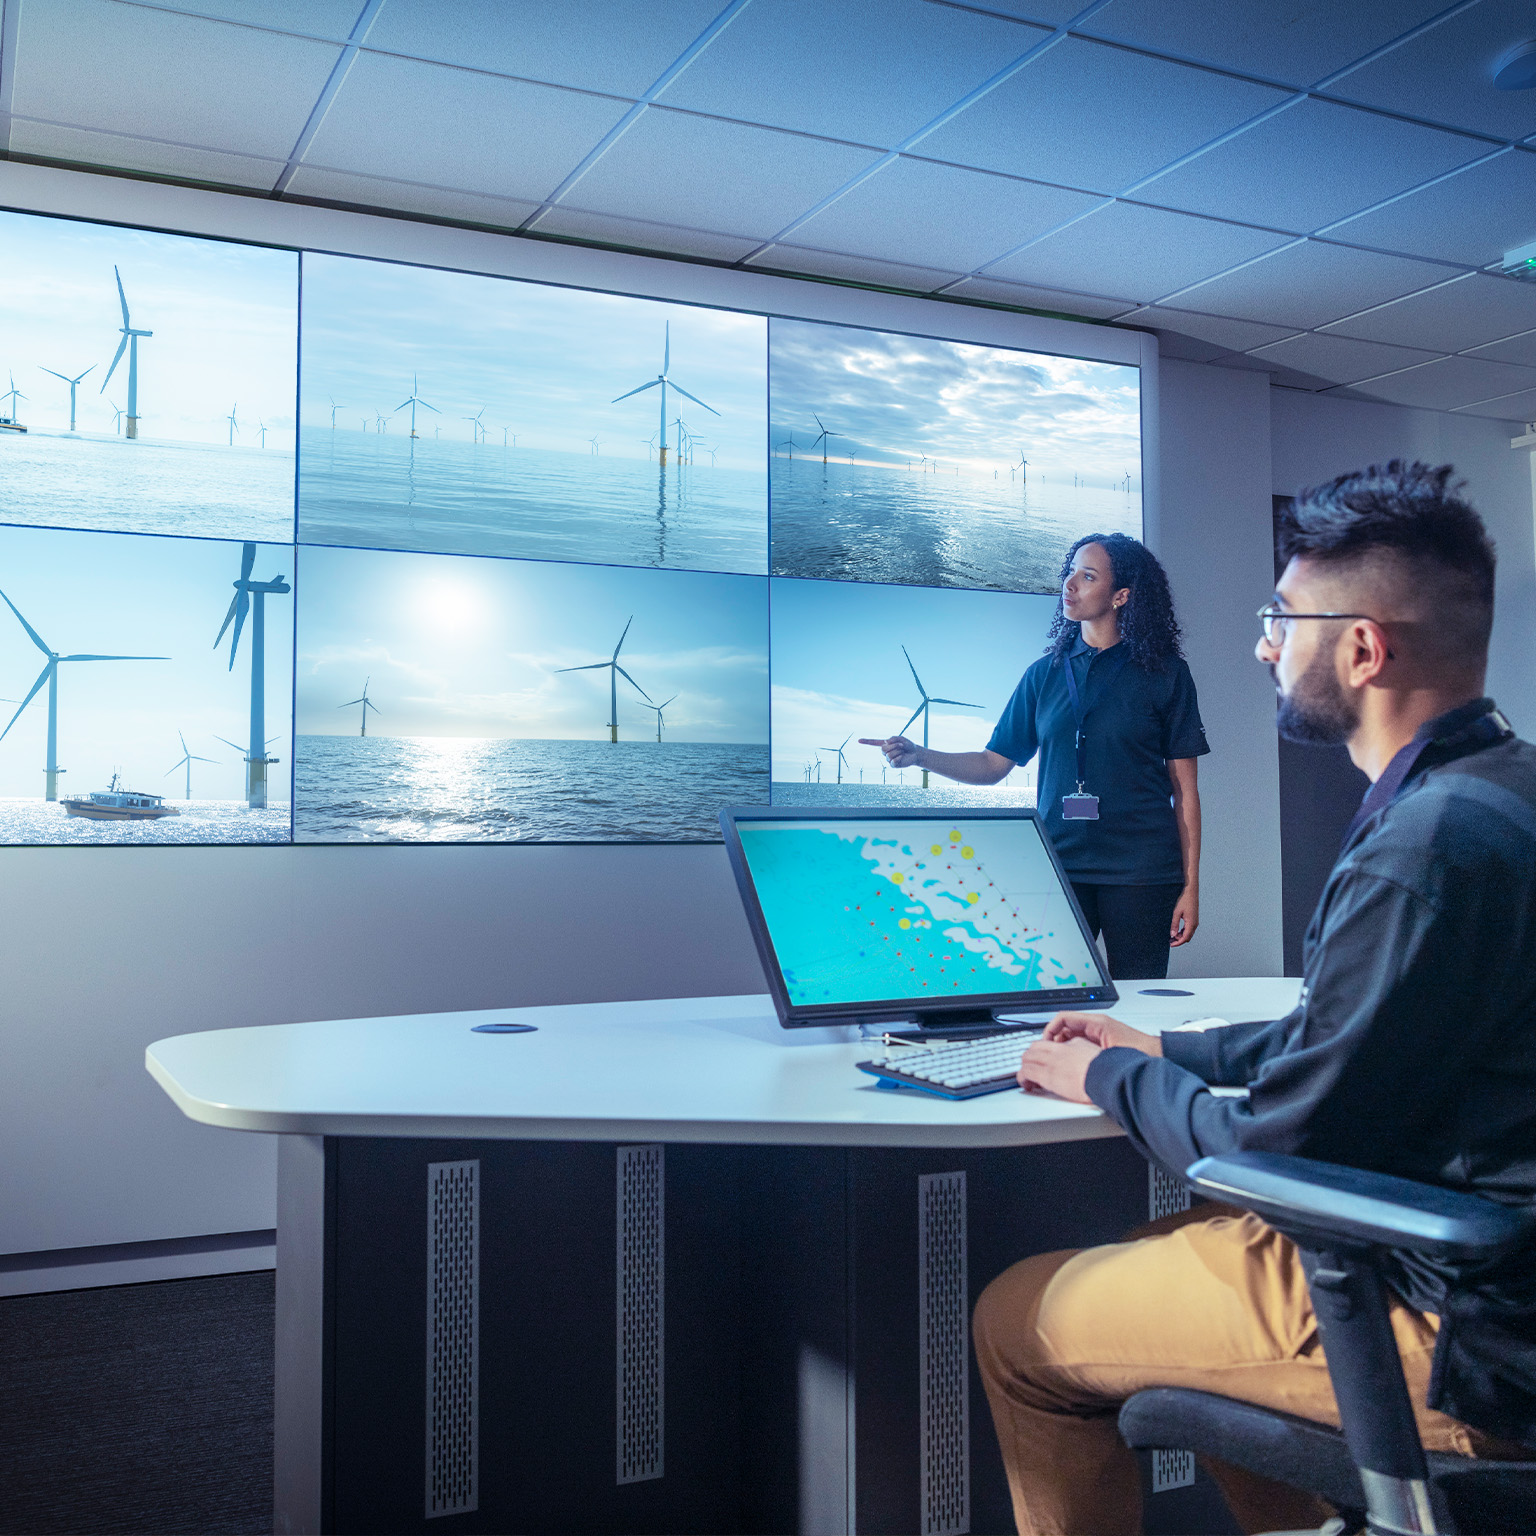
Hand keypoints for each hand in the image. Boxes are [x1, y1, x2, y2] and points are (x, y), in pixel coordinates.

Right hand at [858, 734, 923, 768]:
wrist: (916, 753)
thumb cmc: (908, 745)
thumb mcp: (901, 739)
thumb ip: (893, 738)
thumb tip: (885, 741)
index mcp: (886, 745)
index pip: (874, 743)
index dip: (866, 742)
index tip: (858, 740)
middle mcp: (886, 752)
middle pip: (883, 749)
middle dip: (893, 746)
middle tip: (901, 745)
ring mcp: (889, 759)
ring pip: (889, 755)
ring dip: (898, 751)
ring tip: (903, 751)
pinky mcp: (893, 765)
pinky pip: (893, 761)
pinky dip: (899, 758)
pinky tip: (902, 757)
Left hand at [1016, 1037, 1100, 1102]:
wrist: (1107, 1078)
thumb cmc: (1108, 1071)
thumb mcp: (1096, 1054)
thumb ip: (1085, 1052)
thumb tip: (1082, 1057)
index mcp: (1072, 1044)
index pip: (1048, 1043)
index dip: (1040, 1051)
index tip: (1040, 1060)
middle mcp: (1059, 1051)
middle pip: (1033, 1048)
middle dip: (1029, 1058)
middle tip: (1030, 1068)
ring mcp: (1051, 1062)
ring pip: (1027, 1059)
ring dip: (1024, 1068)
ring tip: (1026, 1079)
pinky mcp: (1047, 1076)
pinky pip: (1026, 1072)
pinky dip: (1022, 1078)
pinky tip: (1027, 1085)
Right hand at [1042, 1011, 1161, 1055]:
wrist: (1159, 1056)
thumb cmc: (1141, 1051)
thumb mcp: (1110, 1049)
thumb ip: (1089, 1047)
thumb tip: (1068, 1051)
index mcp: (1096, 1022)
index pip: (1063, 1018)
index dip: (1050, 1030)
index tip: (1045, 1043)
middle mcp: (1096, 1026)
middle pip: (1064, 1028)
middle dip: (1053, 1040)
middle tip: (1048, 1055)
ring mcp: (1098, 1034)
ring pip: (1071, 1037)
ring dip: (1062, 1047)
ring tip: (1057, 1061)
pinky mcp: (1102, 1044)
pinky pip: (1080, 1045)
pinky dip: (1072, 1052)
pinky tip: (1072, 1064)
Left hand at [1170, 886, 1198, 946]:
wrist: (1191, 892)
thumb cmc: (1183, 901)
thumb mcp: (1176, 912)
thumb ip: (1174, 924)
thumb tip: (1172, 935)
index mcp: (1191, 924)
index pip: (1185, 938)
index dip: (1178, 943)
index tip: (1170, 945)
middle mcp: (1195, 924)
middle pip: (1187, 937)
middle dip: (1179, 941)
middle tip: (1169, 942)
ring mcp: (1195, 922)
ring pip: (1188, 933)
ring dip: (1180, 936)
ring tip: (1171, 937)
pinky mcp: (1193, 919)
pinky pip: (1188, 929)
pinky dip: (1182, 932)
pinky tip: (1176, 931)